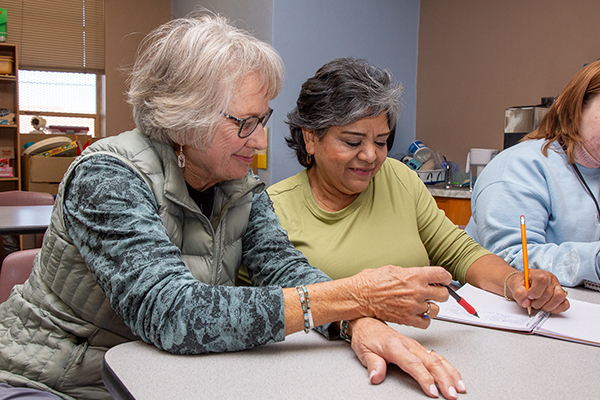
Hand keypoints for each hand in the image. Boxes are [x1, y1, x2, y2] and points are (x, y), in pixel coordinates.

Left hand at [349, 317, 465, 398]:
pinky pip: (438, 356)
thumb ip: (373, 364)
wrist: (368, 322)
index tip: (432, 391)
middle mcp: (409, 345)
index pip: (413, 364)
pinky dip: (449, 367)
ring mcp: (416, 346)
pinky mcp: (419, 348)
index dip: (424, 378)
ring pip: (438, 359)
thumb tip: (376, 376)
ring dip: (451, 374)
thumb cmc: (367, 336)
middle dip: (444, 379)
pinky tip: (455, 377)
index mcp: (395, 346)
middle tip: (451, 394)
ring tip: (459, 388)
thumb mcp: (364, 351)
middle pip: (431, 362)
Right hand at [350, 266, 451, 327]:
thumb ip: (410, 273)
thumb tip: (418, 275)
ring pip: (437, 310)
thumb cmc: (371, 281)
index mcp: (415, 275)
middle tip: (434, 293)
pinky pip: (426, 323)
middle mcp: (418, 291)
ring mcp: (414, 306)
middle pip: (444, 294)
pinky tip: (418, 315)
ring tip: (423, 305)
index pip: (442, 275)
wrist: (360, 296)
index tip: (443, 280)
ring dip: (432, 307)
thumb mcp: (393, 269)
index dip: (445, 278)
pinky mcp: (408, 319)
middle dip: (440, 293)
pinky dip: (424, 320)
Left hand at [506, 269, 569, 312]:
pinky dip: (555, 309)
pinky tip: (546, 307)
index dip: (535, 291)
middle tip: (531, 302)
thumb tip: (526, 302)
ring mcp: (558, 287)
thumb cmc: (520, 284)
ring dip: (547, 306)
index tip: (529, 296)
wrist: (523, 285)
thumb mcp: (514, 285)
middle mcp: (551, 279)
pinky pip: (565, 305)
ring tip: (539, 305)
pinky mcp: (562, 297)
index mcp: (539, 273)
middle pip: (549, 293)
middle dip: (538, 302)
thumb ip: (518, 293)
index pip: (542, 280)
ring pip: (559, 298)